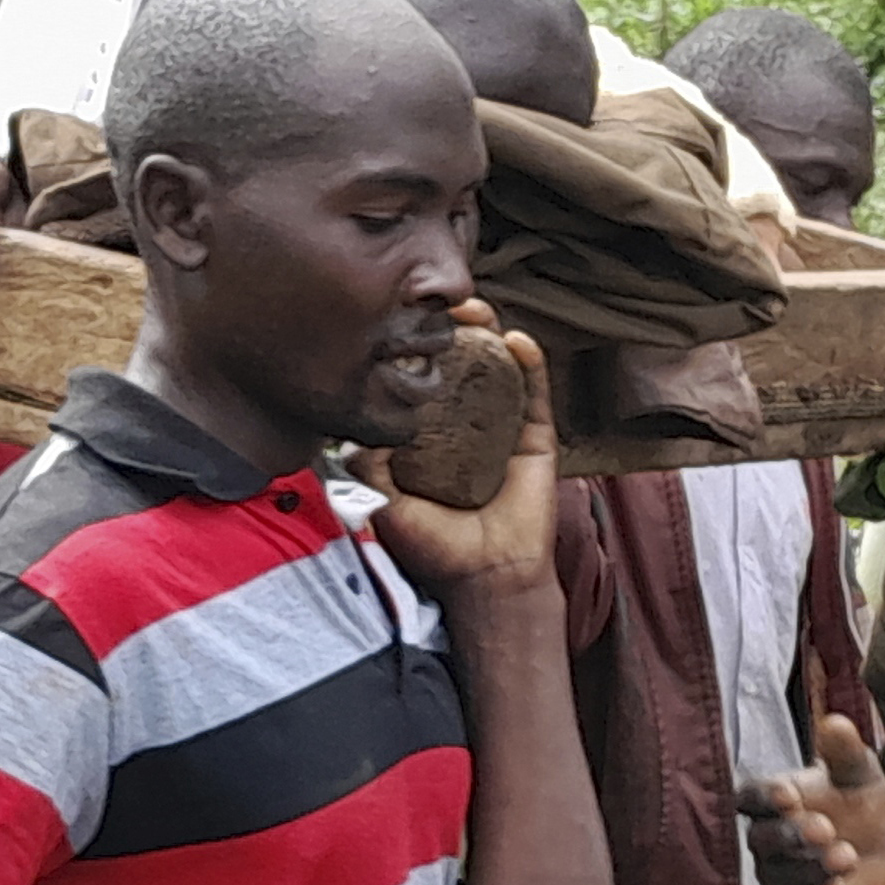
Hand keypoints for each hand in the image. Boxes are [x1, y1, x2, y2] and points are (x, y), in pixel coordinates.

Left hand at [350, 308, 557, 603]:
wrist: (489, 577)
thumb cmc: (437, 548)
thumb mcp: (386, 505)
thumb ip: (366, 468)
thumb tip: (347, 431)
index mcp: (433, 437)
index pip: (423, 380)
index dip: (415, 350)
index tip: (400, 322)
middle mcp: (469, 424)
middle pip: (462, 362)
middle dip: (451, 328)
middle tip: (439, 307)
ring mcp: (505, 426)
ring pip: (499, 365)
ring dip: (489, 330)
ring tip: (474, 309)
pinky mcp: (537, 436)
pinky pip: (536, 390)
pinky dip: (530, 360)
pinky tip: (516, 339)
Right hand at [737, 715, 884, 884]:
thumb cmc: (860, 804)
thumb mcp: (859, 773)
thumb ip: (844, 750)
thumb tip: (834, 722)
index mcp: (775, 798)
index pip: (751, 797)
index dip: (763, 798)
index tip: (788, 794)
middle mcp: (766, 836)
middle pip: (761, 839)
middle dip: (792, 835)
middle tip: (826, 830)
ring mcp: (776, 873)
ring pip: (779, 876)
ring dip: (812, 867)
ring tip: (848, 857)